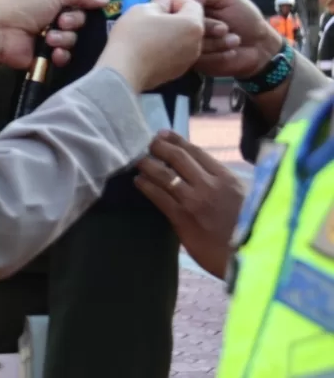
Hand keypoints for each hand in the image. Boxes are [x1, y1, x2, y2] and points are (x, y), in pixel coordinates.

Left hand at [0, 0, 109, 69]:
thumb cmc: (22, 6)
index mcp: (53, 0)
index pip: (81, 3)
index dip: (87, 6)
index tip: (92, 7)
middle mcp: (53, 18)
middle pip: (80, 22)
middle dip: (73, 22)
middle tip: (60, 22)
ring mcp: (49, 38)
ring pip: (73, 40)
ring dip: (64, 39)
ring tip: (49, 38)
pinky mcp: (44, 57)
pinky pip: (64, 57)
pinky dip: (61, 55)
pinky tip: (53, 52)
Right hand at [95, 0, 204, 90]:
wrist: (123, 71)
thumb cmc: (134, 36)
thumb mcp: (143, 9)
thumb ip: (160, 2)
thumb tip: (165, 4)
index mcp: (193, 25)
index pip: (192, 3)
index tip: (157, 1)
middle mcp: (197, 44)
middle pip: (190, 22)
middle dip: (175, 16)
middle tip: (153, 15)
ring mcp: (189, 60)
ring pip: (184, 39)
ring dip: (171, 32)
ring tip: (151, 32)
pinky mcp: (178, 72)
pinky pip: (177, 53)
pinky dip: (168, 47)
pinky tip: (150, 48)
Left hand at [134, 131, 244, 279]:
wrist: (253, 257)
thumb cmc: (253, 229)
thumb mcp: (248, 197)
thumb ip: (228, 183)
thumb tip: (209, 172)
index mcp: (227, 178)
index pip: (196, 151)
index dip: (176, 140)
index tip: (163, 134)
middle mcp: (209, 185)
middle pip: (178, 158)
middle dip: (159, 147)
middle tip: (148, 144)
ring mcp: (194, 201)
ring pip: (164, 175)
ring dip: (148, 165)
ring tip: (138, 161)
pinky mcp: (182, 219)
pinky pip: (159, 197)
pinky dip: (146, 186)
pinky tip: (139, 182)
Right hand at [172, 0, 281, 78]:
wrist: (260, 48)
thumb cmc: (246, 18)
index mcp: (191, 6)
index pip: (173, 2)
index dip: (186, 5)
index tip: (204, 8)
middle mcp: (184, 24)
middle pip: (179, 22)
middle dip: (207, 25)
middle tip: (224, 28)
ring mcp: (186, 43)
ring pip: (186, 40)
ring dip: (215, 40)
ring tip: (232, 39)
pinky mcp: (192, 61)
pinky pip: (195, 57)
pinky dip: (216, 53)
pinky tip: (230, 51)